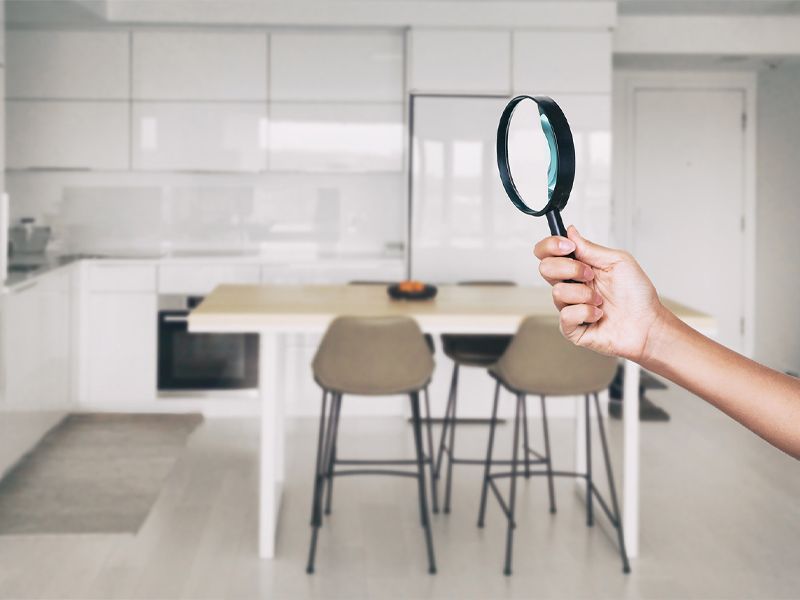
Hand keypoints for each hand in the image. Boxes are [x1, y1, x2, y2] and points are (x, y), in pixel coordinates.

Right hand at [534, 226, 666, 361]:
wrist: (648, 324)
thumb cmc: (637, 294)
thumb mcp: (617, 261)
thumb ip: (590, 248)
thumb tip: (570, 231)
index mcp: (578, 267)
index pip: (548, 252)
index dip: (551, 245)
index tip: (568, 246)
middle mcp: (571, 285)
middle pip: (545, 268)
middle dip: (570, 268)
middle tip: (590, 275)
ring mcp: (569, 306)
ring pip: (558, 292)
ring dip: (585, 294)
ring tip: (600, 300)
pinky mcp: (571, 328)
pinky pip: (566, 316)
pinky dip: (586, 312)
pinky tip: (599, 314)